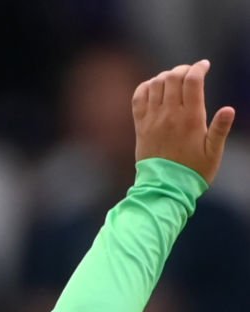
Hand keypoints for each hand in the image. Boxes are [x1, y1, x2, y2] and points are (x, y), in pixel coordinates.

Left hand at [133, 60, 234, 183]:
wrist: (164, 189)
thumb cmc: (193, 172)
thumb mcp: (213, 153)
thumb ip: (220, 130)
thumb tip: (229, 109)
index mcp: (190, 119)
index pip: (192, 80)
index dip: (199, 67)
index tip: (204, 66)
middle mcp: (169, 116)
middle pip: (173, 77)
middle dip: (183, 69)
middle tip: (190, 74)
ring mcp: (152, 120)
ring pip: (156, 84)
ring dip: (166, 77)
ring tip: (174, 81)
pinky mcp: (140, 126)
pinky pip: (138, 98)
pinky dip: (146, 87)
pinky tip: (154, 89)